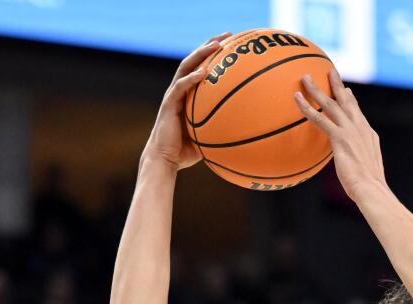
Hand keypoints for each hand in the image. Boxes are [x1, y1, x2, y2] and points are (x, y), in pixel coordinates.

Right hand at [142, 34, 230, 171]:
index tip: (232, 46)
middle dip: (211, 45)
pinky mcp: (168, 104)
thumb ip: (222, 128)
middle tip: (228, 35)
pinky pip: (180, 87)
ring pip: (186, 67)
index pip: (202, 68)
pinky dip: (191, 79)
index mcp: (189, 95)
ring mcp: (173, 95)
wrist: (165, 160)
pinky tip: (203, 73)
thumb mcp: (209, 137)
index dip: (215, 55)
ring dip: (201, 55)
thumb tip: (247, 132)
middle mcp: (180, 90)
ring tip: (217, 45)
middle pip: (195, 60)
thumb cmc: (186, 152)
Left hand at [295, 71, 385, 197]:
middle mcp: (360, 128)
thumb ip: (358, 161)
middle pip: (347, 101)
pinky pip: (319, 118)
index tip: (346, 91)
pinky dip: (307, 107)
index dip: (351, 100)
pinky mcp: (340, 138)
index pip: (358, 113)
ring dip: (317, 89)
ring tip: (305, 77)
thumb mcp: (366, 170)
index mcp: (368, 134)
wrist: (372, 189)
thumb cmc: (369, 187)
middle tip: (330, 71)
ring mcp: (351, 131)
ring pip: (331, 104)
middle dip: (337, 84)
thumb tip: (353, 167)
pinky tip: (296, 99)